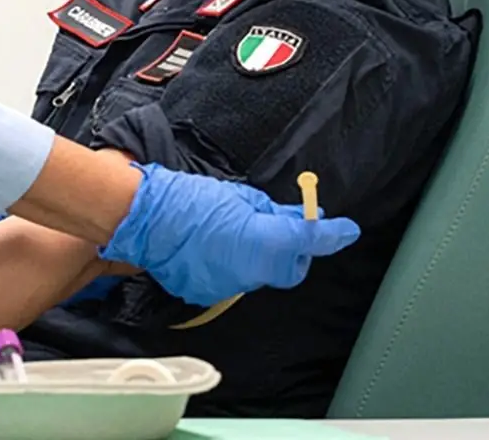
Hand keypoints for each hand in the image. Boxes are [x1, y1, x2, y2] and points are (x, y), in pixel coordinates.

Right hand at [99, 163, 360, 305]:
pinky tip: (212, 247)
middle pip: (290, 268)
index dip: (332, 235)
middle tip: (284, 230)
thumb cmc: (187, 199)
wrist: (141, 219)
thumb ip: (271, 212)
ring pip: (260, 274)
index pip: (310, 240)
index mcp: (264, 242)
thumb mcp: (237, 196)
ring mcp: (230, 287)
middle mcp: (253, 272)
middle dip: (294, 252)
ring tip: (234, 234)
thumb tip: (293, 220)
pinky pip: (232, 280)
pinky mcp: (207, 293)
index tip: (347, 230)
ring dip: (258, 258)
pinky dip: (230, 265)